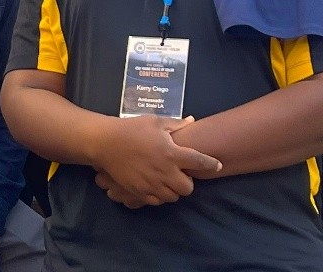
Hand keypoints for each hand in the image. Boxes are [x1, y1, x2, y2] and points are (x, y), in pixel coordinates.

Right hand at [90, 116, 220, 207]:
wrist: (105, 142)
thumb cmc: (131, 129)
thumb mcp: (155, 122)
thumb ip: (176, 124)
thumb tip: (192, 120)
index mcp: (171, 153)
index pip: (200, 162)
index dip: (212, 165)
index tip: (217, 165)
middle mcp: (165, 172)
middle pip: (188, 188)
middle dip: (187, 181)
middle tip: (180, 173)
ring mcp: (152, 184)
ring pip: (173, 197)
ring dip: (174, 189)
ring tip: (167, 179)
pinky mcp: (140, 192)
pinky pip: (157, 201)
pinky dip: (160, 195)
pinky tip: (155, 185)